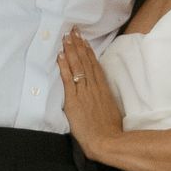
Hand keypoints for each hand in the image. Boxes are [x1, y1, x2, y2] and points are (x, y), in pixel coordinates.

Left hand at [58, 30, 124, 162]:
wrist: (107, 140)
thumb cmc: (110, 130)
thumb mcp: (110, 110)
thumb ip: (104, 100)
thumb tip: (100, 97)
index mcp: (103, 89)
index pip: (94, 65)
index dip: (88, 51)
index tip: (84, 40)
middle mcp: (94, 87)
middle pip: (86, 61)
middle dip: (78, 45)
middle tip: (73, 30)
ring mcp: (84, 92)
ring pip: (77, 66)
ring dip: (71, 51)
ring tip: (66, 38)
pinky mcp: (75, 100)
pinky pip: (68, 80)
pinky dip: (64, 67)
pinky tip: (60, 56)